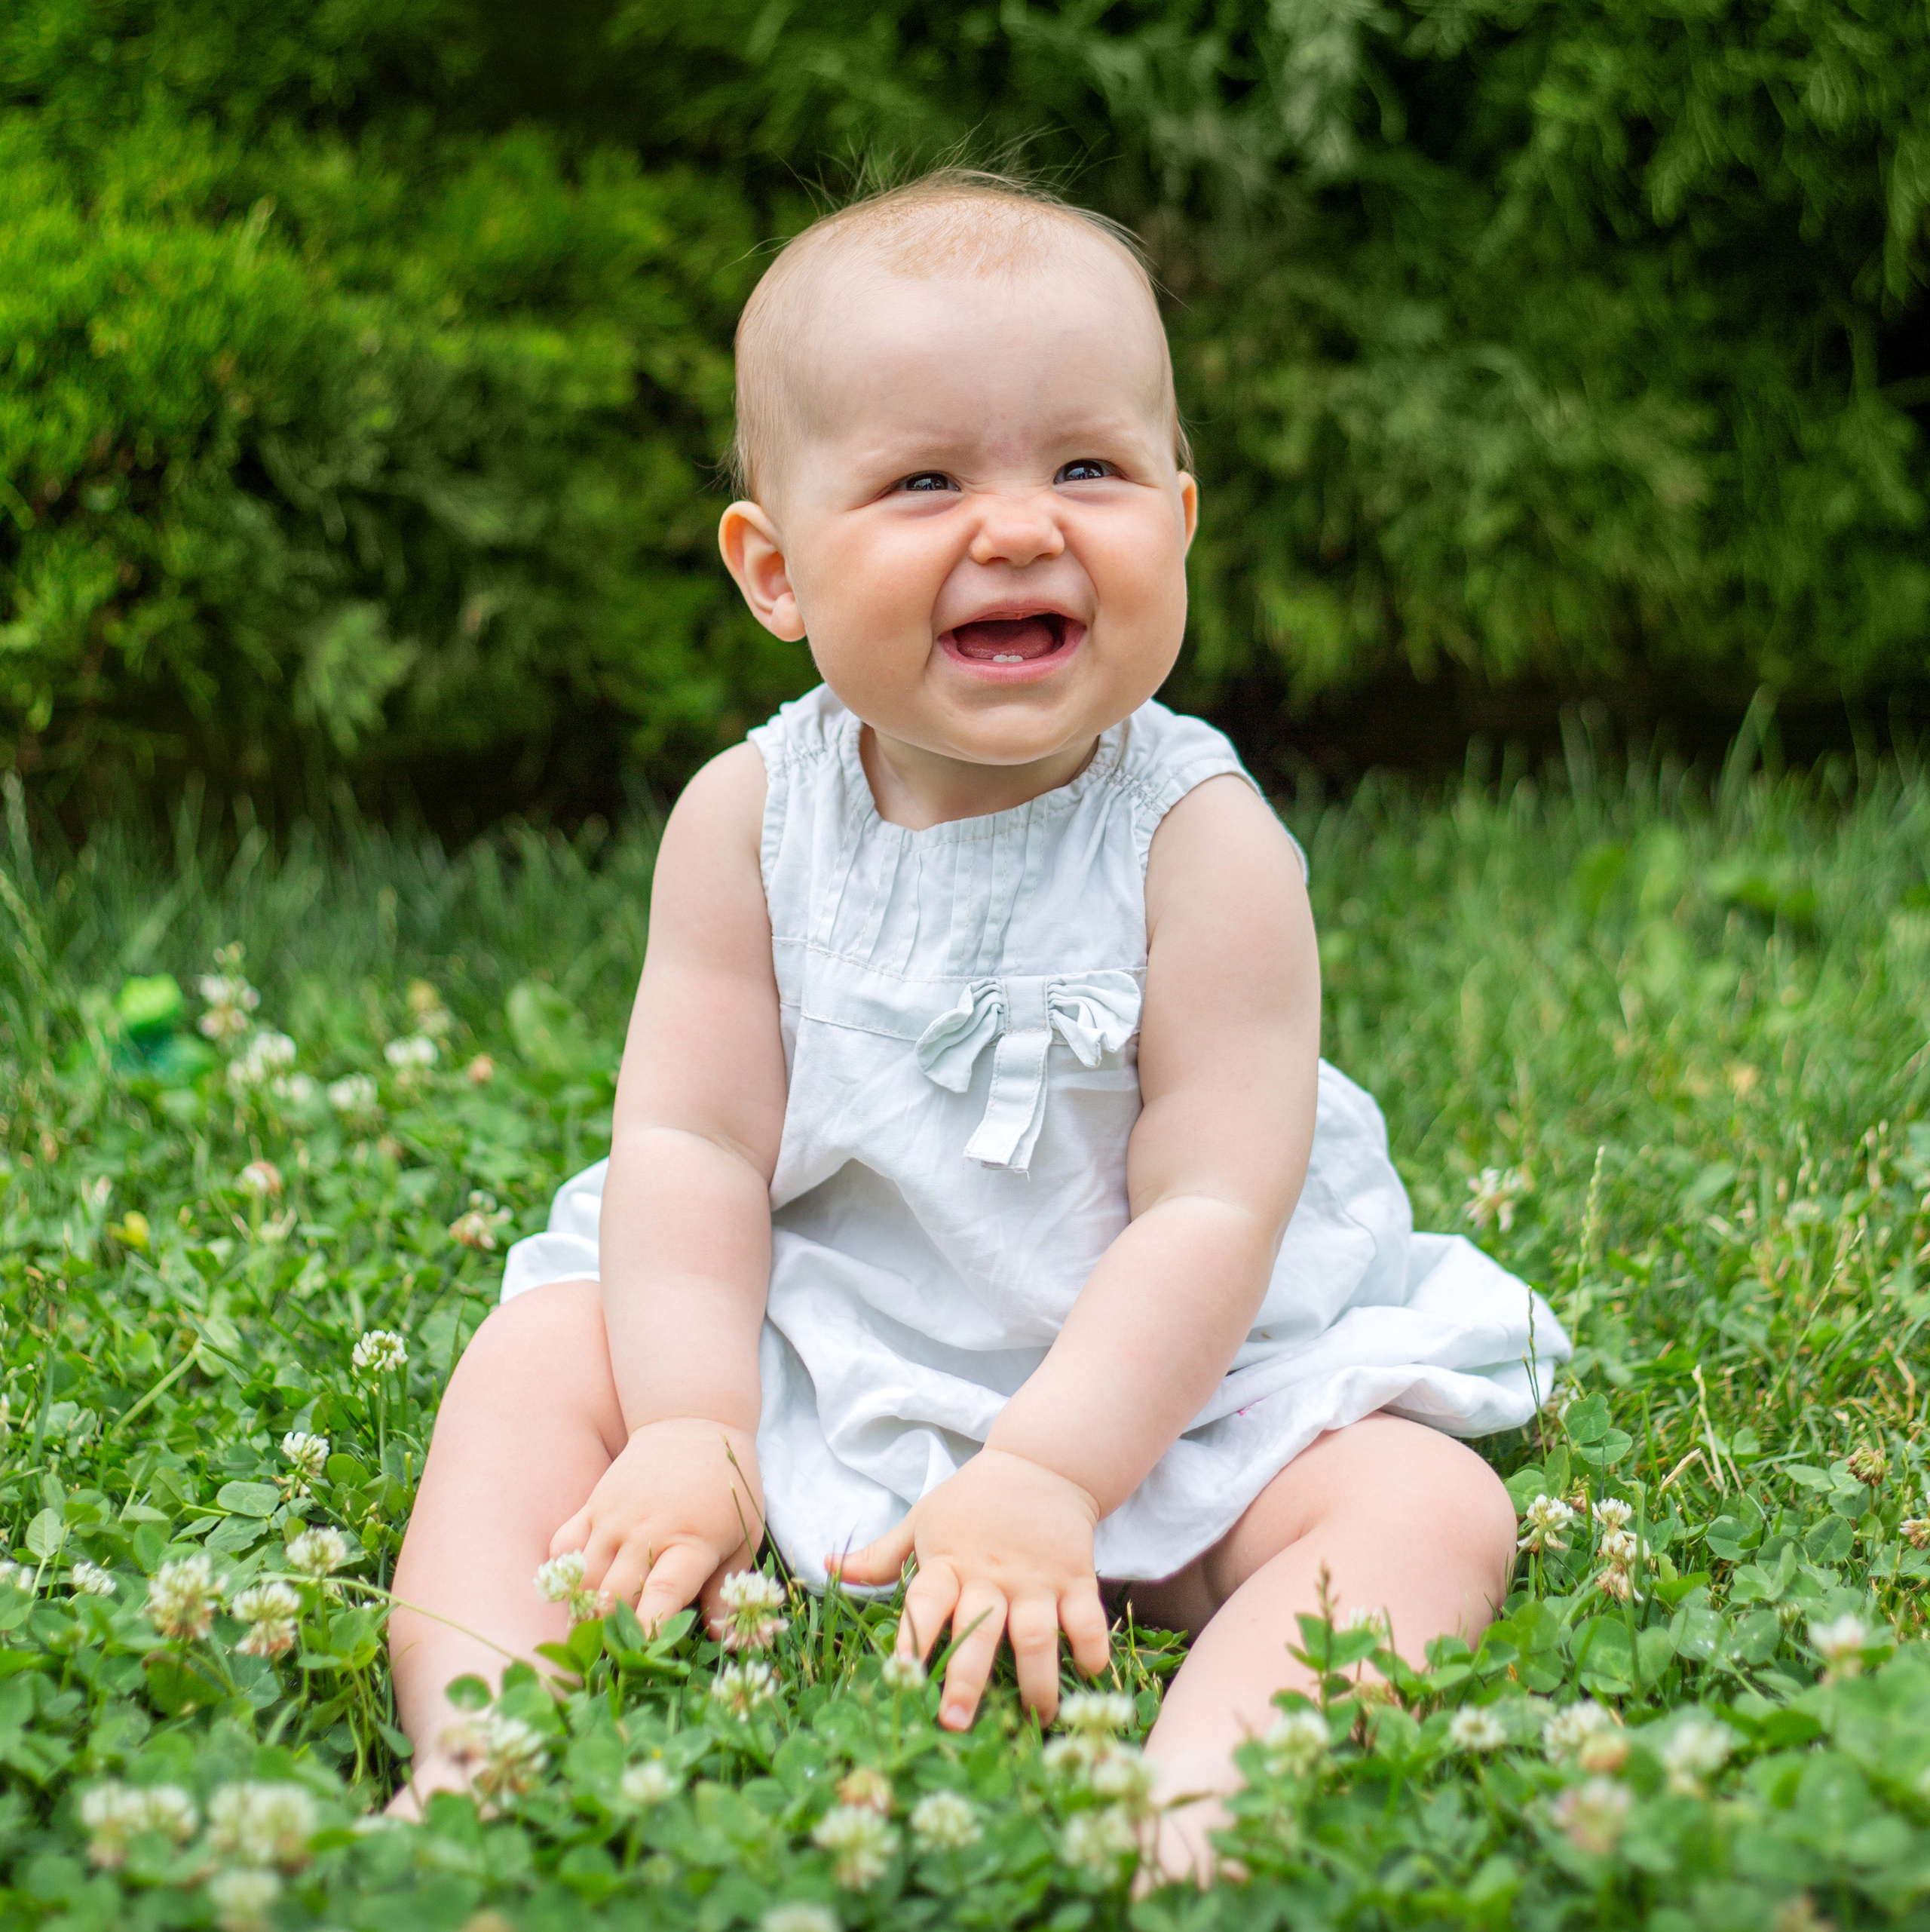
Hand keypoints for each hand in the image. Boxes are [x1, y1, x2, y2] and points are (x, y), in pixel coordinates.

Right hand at [550, 1417, 763, 1632]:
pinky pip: (563, 1547)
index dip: (649, 1626)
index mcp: (690, 1541)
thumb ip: (727, 1589)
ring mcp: (614, 1517)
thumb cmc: (725, 1487)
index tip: (644, 1651)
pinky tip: (574, 1591)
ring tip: (590, 1635)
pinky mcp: (593, 1505)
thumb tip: (720, 1638)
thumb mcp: (744, 1534)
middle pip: (614, 1595)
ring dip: (584, 1611)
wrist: (694, 1424)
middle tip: (614, 1656)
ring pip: (584, 1579)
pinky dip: (563, 1574)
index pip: (663, 1592)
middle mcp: (646, 1531)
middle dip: (611, 1632)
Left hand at [834, 1448, 1110, 1728]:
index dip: (911, 1637)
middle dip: (967, 1680)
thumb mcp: (923, 1520)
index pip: (924, 1602)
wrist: (1040, 1463)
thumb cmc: (972, 1500)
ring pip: (1036, 1635)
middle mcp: (991, 1576)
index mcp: (948, 1564)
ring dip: (1037, 1680)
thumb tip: (826, 1567)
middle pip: (978, 1631)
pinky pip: (1086, 1619)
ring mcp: (1036, 1580)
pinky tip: (1091, 1675)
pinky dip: (1091, 1648)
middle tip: (956, 1723)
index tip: (901, 1675)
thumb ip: (881, 1555)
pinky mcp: (1075, 1578)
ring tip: (1036, 1719)